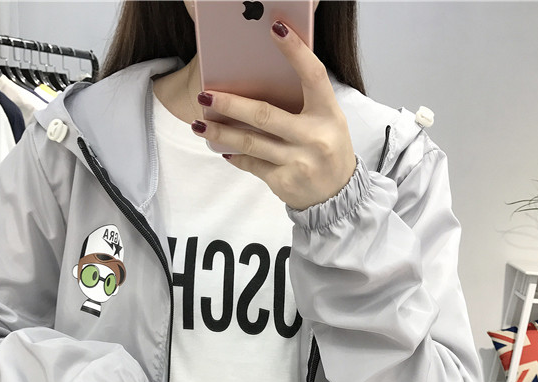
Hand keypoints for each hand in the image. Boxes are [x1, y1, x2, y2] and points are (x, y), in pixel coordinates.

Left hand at [191, 20, 356, 210]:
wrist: (338, 197)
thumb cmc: (328, 150)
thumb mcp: (328, 122)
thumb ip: (304, 102)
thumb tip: (260, 80)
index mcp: (328, 114)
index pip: (313, 75)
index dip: (295, 51)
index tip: (275, 27)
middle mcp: (314, 137)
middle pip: (264, 115)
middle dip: (230, 105)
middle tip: (205, 96)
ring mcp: (298, 161)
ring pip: (251, 142)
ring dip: (221, 133)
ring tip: (199, 125)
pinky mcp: (284, 181)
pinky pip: (252, 164)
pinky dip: (235, 155)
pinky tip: (222, 148)